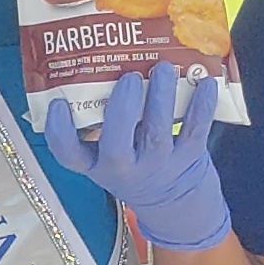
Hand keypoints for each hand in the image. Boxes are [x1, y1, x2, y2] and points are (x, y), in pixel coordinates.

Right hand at [41, 70, 235, 252]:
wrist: (174, 203)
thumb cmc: (134, 162)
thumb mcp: (108, 152)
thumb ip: (101, 120)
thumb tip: (102, 60)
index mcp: (95, 162)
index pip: (68, 154)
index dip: (60, 131)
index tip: (58, 104)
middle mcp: (123, 168)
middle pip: (116, 146)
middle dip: (122, 110)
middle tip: (128, 77)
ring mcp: (158, 165)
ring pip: (158, 133)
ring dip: (160, 98)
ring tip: (163, 67)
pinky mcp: (189, 159)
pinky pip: (196, 130)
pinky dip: (201, 105)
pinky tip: (204, 81)